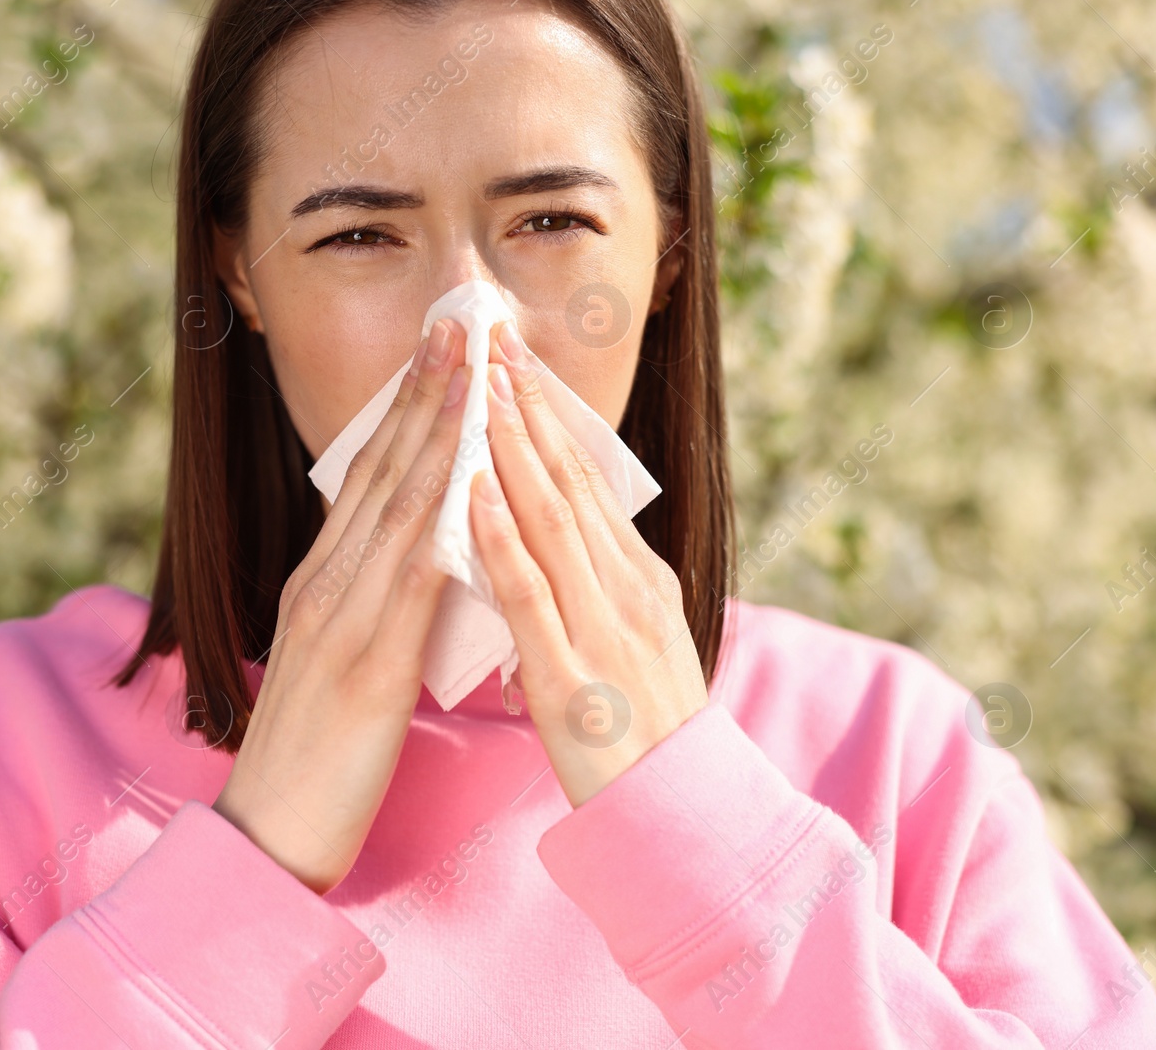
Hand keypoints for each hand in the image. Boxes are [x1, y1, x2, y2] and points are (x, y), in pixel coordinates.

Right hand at [212, 318, 470, 893]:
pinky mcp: (363, 665)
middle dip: (423, 393)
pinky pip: (408, 580)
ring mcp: (339, 620)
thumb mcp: (341, 658)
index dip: (407, 411)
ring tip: (470, 370)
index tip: (442, 353)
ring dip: (437, 433)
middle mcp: (325, 585)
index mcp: (322, 582)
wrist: (268, 834)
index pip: (369, 479)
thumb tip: (423, 555)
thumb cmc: (315, 754)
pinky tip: (471, 479)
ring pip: (395, 508)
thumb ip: (373, 602)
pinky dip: (440, 522)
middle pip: (379, 472)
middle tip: (459, 324)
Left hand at [467, 321, 708, 807]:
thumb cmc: (649, 733)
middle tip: (492, 337)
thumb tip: (564, 533)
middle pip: (570, 480)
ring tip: (480, 383)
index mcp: (638, 578)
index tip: (514, 359)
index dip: (546, 415)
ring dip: (511, 447)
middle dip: (528, 405)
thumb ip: (599, 584)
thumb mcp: (635, 640)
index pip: (585, 480)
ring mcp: (601, 628)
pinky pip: (529, 595)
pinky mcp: (570, 676)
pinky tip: (471, 491)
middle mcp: (626, 588)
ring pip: (550, 519)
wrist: (684, 818)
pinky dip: (499, 537)